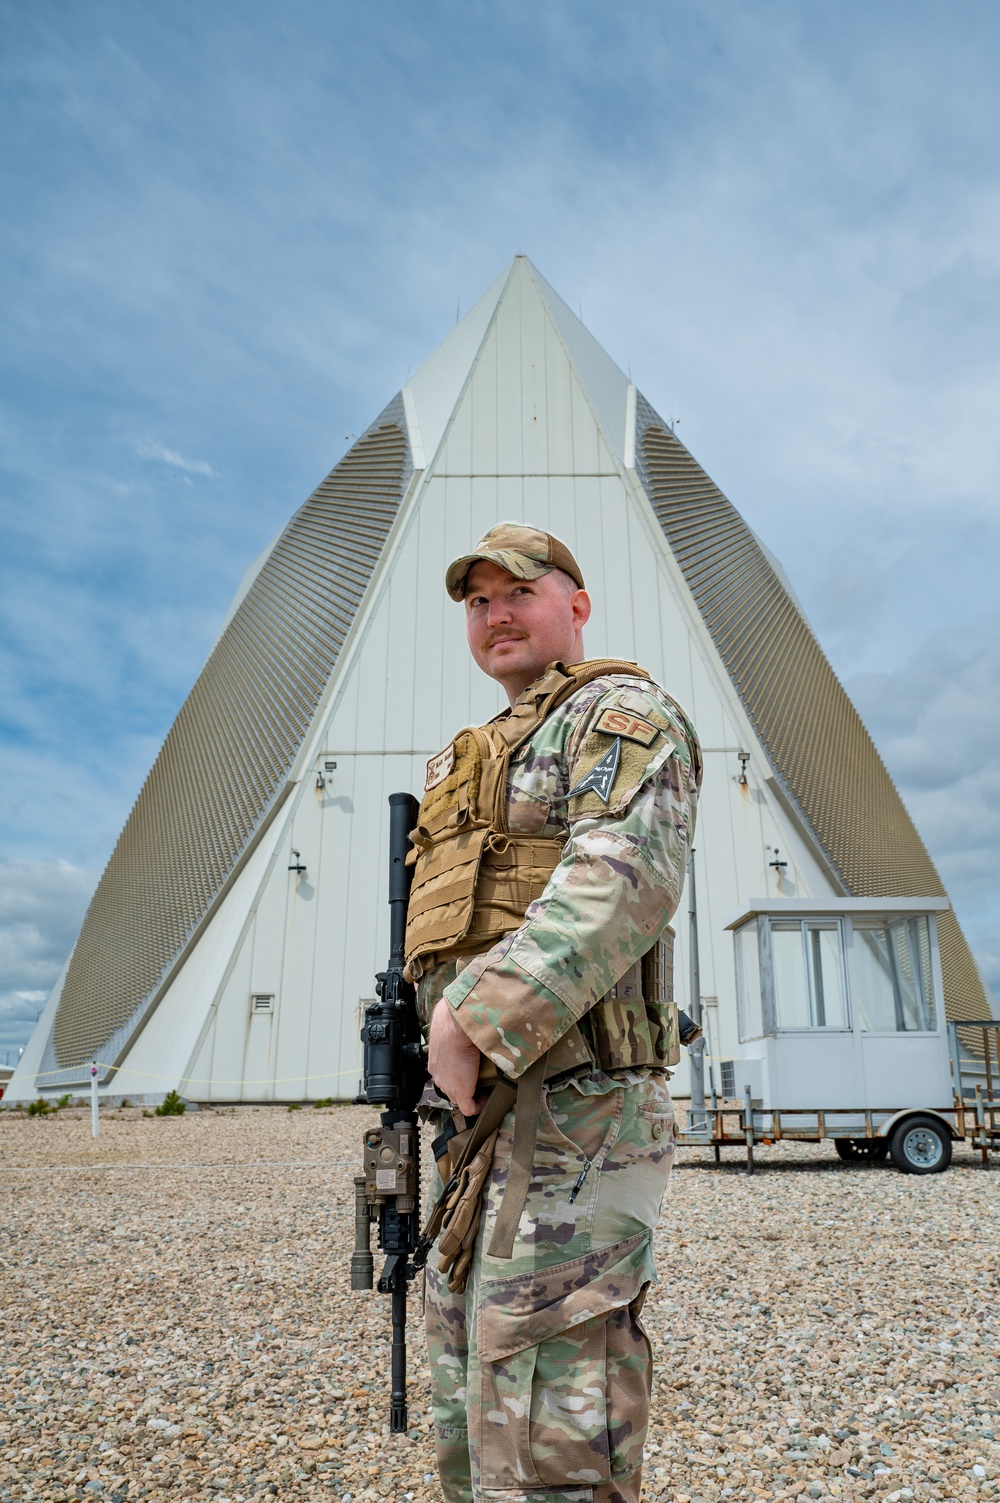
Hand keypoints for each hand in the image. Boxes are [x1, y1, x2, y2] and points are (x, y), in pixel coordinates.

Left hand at [428, 1001, 481, 1116]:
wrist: (456, 1025)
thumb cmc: (453, 1020)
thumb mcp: (449, 1027)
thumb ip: (455, 1033)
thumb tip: (465, 1029)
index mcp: (435, 1061)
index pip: (446, 1074)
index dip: (459, 1075)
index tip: (472, 1071)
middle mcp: (438, 1075)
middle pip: (451, 1088)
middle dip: (465, 1086)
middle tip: (480, 1079)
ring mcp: (448, 1085)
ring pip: (459, 1098)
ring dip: (473, 1093)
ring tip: (486, 1086)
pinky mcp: (461, 1092)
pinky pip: (470, 1108)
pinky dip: (479, 1105)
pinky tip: (488, 1098)